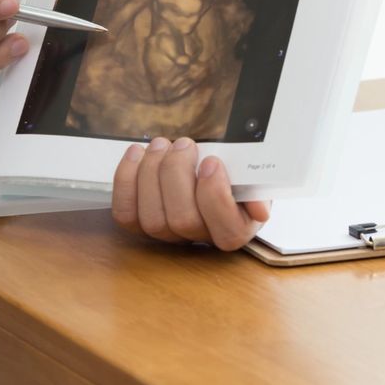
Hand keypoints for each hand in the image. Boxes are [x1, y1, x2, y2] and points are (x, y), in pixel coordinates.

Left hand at [111, 138, 270, 251]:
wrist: (212, 169)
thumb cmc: (234, 172)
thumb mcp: (255, 174)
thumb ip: (260, 186)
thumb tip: (260, 209)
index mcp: (236, 230)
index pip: (227, 231)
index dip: (215, 196)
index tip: (212, 161)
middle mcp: (200, 240)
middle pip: (182, 220)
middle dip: (178, 175)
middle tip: (184, 144)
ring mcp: (168, 235)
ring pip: (151, 219)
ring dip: (151, 173)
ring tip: (162, 145)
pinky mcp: (139, 224)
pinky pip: (125, 213)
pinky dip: (126, 180)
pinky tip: (137, 154)